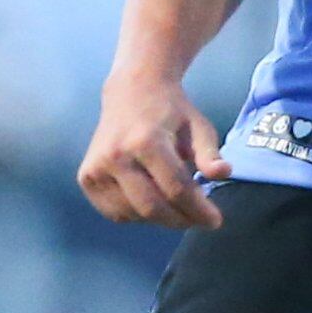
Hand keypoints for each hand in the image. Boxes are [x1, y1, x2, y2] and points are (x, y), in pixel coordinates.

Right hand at [77, 73, 225, 228]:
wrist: (131, 92)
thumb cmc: (171, 111)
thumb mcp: (198, 127)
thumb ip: (210, 154)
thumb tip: (224, 173)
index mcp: (145, 141)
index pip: (176, 189)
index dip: (198, 210)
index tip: (215, 220)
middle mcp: (116, 156)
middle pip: (153, 208)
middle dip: (181, 220)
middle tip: (199, 219)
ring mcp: (96, 168)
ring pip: (135, 215)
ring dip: (161, 219)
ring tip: (178, 205)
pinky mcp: (87, 178)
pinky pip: (116, 213)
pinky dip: (138, 216)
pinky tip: (152, 200)